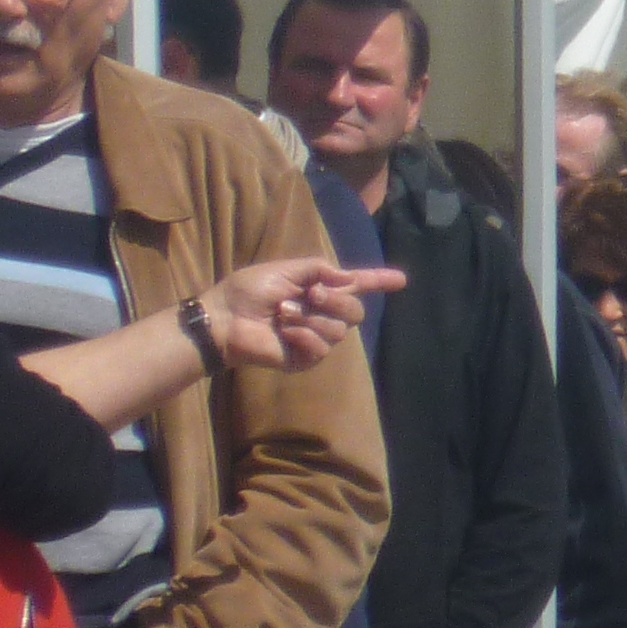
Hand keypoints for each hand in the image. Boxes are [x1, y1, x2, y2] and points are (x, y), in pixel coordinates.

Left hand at [200, 256, 405, 370]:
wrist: (225, 319)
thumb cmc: (248, 291)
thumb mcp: (284, 269)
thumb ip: (318, 269)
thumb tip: (349, 278)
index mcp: (319, 289)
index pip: (356, 285)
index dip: (379, 281)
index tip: (401, 279)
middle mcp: (322, 313)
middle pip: (355, 311)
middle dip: (336, 300)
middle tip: (311, 294)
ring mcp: (315, 337)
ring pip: (340, 330)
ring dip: (311, 318)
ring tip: (283, 313)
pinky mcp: (304, 358)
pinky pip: (321, 348)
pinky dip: (304, 335)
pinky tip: (286, 332)